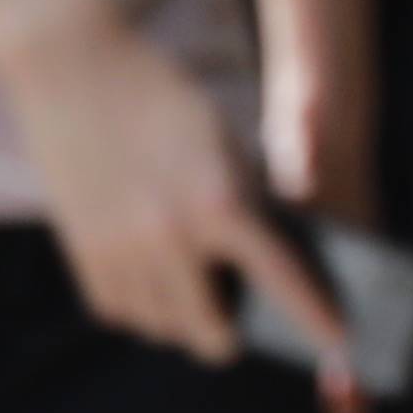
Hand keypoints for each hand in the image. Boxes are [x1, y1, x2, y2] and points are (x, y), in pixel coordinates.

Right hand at [0, 6, 357, 389]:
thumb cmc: (161, 97)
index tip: (339, 342)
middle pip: (209, 331)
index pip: (277, 278)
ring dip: (183, 322)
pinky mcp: (80, 252)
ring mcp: (118, 251)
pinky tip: (153, 281)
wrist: (73, 70)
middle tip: (238, 318)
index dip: (312, 317)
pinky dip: (141, 308)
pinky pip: (120, 312)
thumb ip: (240, 203)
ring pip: (161, 329)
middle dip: (230, 333)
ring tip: (193, 291)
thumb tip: (258, 259)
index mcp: (216, 203)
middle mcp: (167, 238)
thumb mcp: (222, 142)